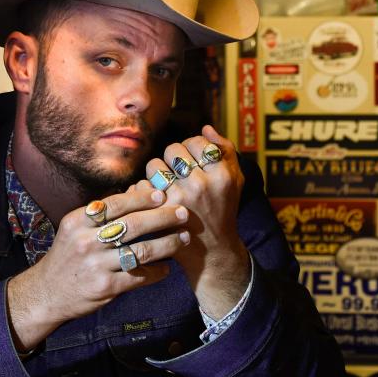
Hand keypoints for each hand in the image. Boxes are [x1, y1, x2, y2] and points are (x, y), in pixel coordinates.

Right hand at [7, 187, 189, 352]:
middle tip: (183, 213)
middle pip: (133, 224)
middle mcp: (86, 241)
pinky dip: (158, 271)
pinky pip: (140, 276)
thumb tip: (135, 194)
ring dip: (168, 243)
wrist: (48, 292)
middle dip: (163, 217)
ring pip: (142, 251)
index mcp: (78, 221)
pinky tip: (167, 267)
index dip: (142, 198)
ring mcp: (96, 265)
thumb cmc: (68, 256)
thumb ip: (100, 215)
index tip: (162, 194)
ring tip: (184, 238)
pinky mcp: (106, 287)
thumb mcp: (74, 229)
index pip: (116, 204)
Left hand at [144, 125, 249, 317]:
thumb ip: (225, 150)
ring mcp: (180, 197)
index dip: (190, 148)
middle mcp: (202, 183)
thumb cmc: (223, 208)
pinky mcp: (160, 211)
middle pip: (172, 149)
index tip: (192, 161)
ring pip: (154, 165)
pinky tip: (154, 198)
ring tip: (165, 185)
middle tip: (177, 174)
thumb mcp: (235, 180)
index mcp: (222, 174)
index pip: (196, 141)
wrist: (212, 250)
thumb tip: (205, 127)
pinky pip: (142, 185)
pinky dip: (144, 190)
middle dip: (172, 159)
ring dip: (156, 173)